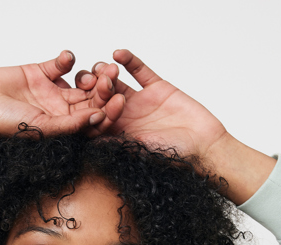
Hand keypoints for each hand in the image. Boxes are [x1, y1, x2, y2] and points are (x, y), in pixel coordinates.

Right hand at [0, 51, 124, 146]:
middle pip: (91, 98)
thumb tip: (98, 119)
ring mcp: (52, 90)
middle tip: (112, 78)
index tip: (120, 101)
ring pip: (81, 80)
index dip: (108, 112)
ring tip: (98, 67)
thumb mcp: (40, 128)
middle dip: (104, 89)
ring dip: (91, 73)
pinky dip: (67, 59)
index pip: (92, 120)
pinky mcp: (41, 72)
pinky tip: (66, 59)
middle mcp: (60, 110)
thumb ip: (70, 124)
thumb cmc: (1, 124)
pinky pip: (61, 64)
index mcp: (63, 128)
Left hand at [74, 50, 275, 202]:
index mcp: (118, 133)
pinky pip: (140, 71)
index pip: (97, 118)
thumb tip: (91, 141)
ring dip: (107, 73)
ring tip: (100, 67)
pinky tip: (119, 53)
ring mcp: (140, 100)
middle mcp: (125, 116)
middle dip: (93, 88)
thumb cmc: (174, 155)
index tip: (76, 101)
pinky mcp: (156, 87)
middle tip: (85, 79)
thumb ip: (117, 142)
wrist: (204, 145)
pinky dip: (130, 61)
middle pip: (102, 98)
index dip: (87, 109)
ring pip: (117, 82)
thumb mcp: (140, 150)